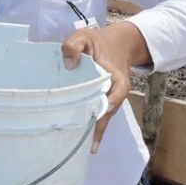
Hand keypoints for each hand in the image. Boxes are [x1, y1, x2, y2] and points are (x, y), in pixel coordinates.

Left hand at [61, 22, 150, 153]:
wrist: (116, 43)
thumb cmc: (97, 41)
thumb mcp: (83, 37)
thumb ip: (74, 46)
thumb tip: (69, 64)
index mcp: (116, 77)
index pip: (115, 95)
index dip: (107, 107)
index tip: (99, 117)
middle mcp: (116, 91)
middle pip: (109, 112)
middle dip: (99, 127)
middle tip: (87, 144)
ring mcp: (110, 97)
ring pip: (104, 116)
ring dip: (96, 130)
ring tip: (85, 147)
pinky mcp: (103, 99)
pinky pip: (99, 114)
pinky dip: (94, 126)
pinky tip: (86, 141)